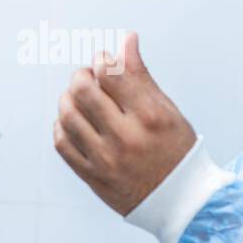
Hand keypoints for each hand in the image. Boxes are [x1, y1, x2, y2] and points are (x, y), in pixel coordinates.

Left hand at [54, 32, 197, 215]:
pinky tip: (75, 121)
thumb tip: (127, 41)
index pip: (110, 73)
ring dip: (69, 99)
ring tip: (81, 99)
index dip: (102, 60)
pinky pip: (62, 142)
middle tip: (89, 77)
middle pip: (82, 90)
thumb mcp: (168, 112)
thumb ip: (142, 77)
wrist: (180, 202)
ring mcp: (106, 159)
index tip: (105, 61)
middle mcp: (126, 138)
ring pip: (67, 115)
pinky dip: (62, 125)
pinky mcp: (92, 176)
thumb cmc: (176, 152)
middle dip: (81, 76)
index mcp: (150, 118)